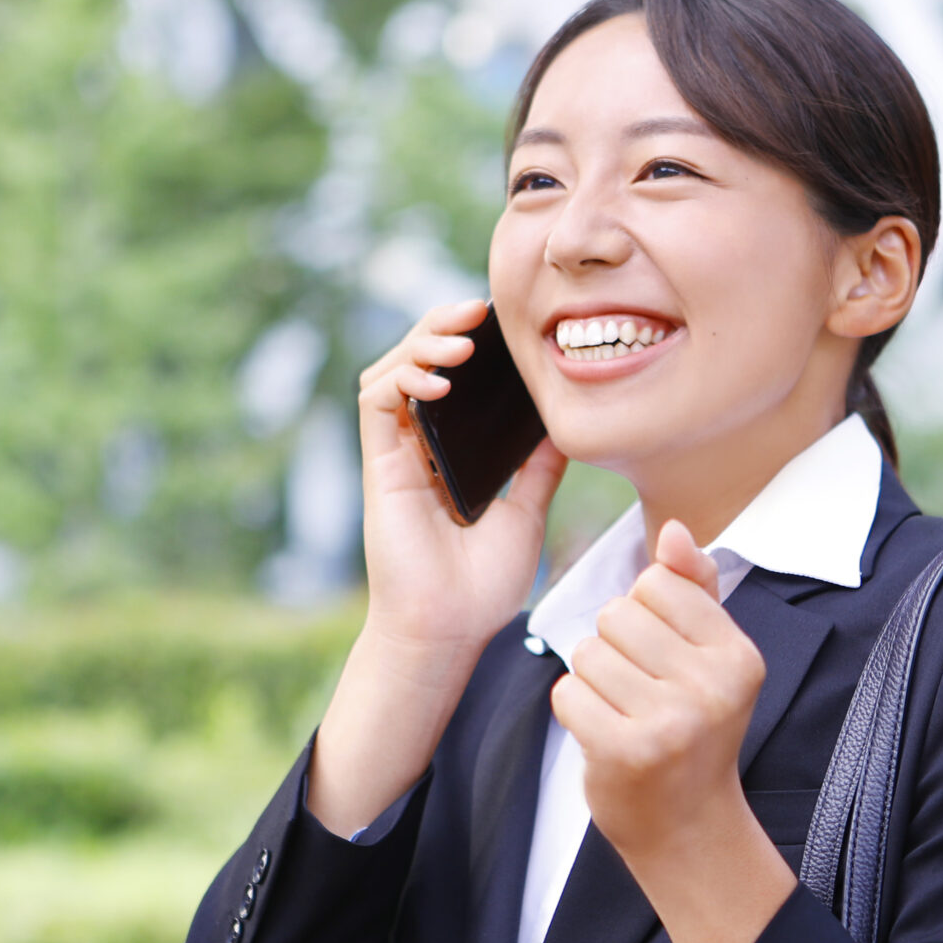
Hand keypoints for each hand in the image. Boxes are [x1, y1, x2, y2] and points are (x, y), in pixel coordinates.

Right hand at [310, 300, 567, 834]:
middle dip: (443, 325)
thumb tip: (565, 427)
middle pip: (417, 361)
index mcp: (450, 454)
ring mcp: (395, 455)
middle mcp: (418, 448)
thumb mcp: (526, 513)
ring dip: (422, 343)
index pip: (452, 379)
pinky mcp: (379, 467)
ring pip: (391, 371)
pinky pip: (376, 403)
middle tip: (480, 310)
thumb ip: (538, 469)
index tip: (506, 325)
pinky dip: (403, 379)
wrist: (449, 632)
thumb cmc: (481, 587)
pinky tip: (438, 382)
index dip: (470, 342)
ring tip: (462, 339)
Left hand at [556, 521, 795, 942]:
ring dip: (592, 680)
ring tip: (623, 712)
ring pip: (588, 651)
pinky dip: (573, 710)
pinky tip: (603, 732)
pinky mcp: (626, 751)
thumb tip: (674, 529)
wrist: (689, 828)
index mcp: (738, 654)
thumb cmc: (694, 730)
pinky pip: (568, 693)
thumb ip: (694, 590)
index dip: (643, 614)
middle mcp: (712, 686)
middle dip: (614, 647)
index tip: (663, 659)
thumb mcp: (710, 659)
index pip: (657, 583)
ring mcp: (671, 721)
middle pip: (617, 613)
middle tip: (640, 692)